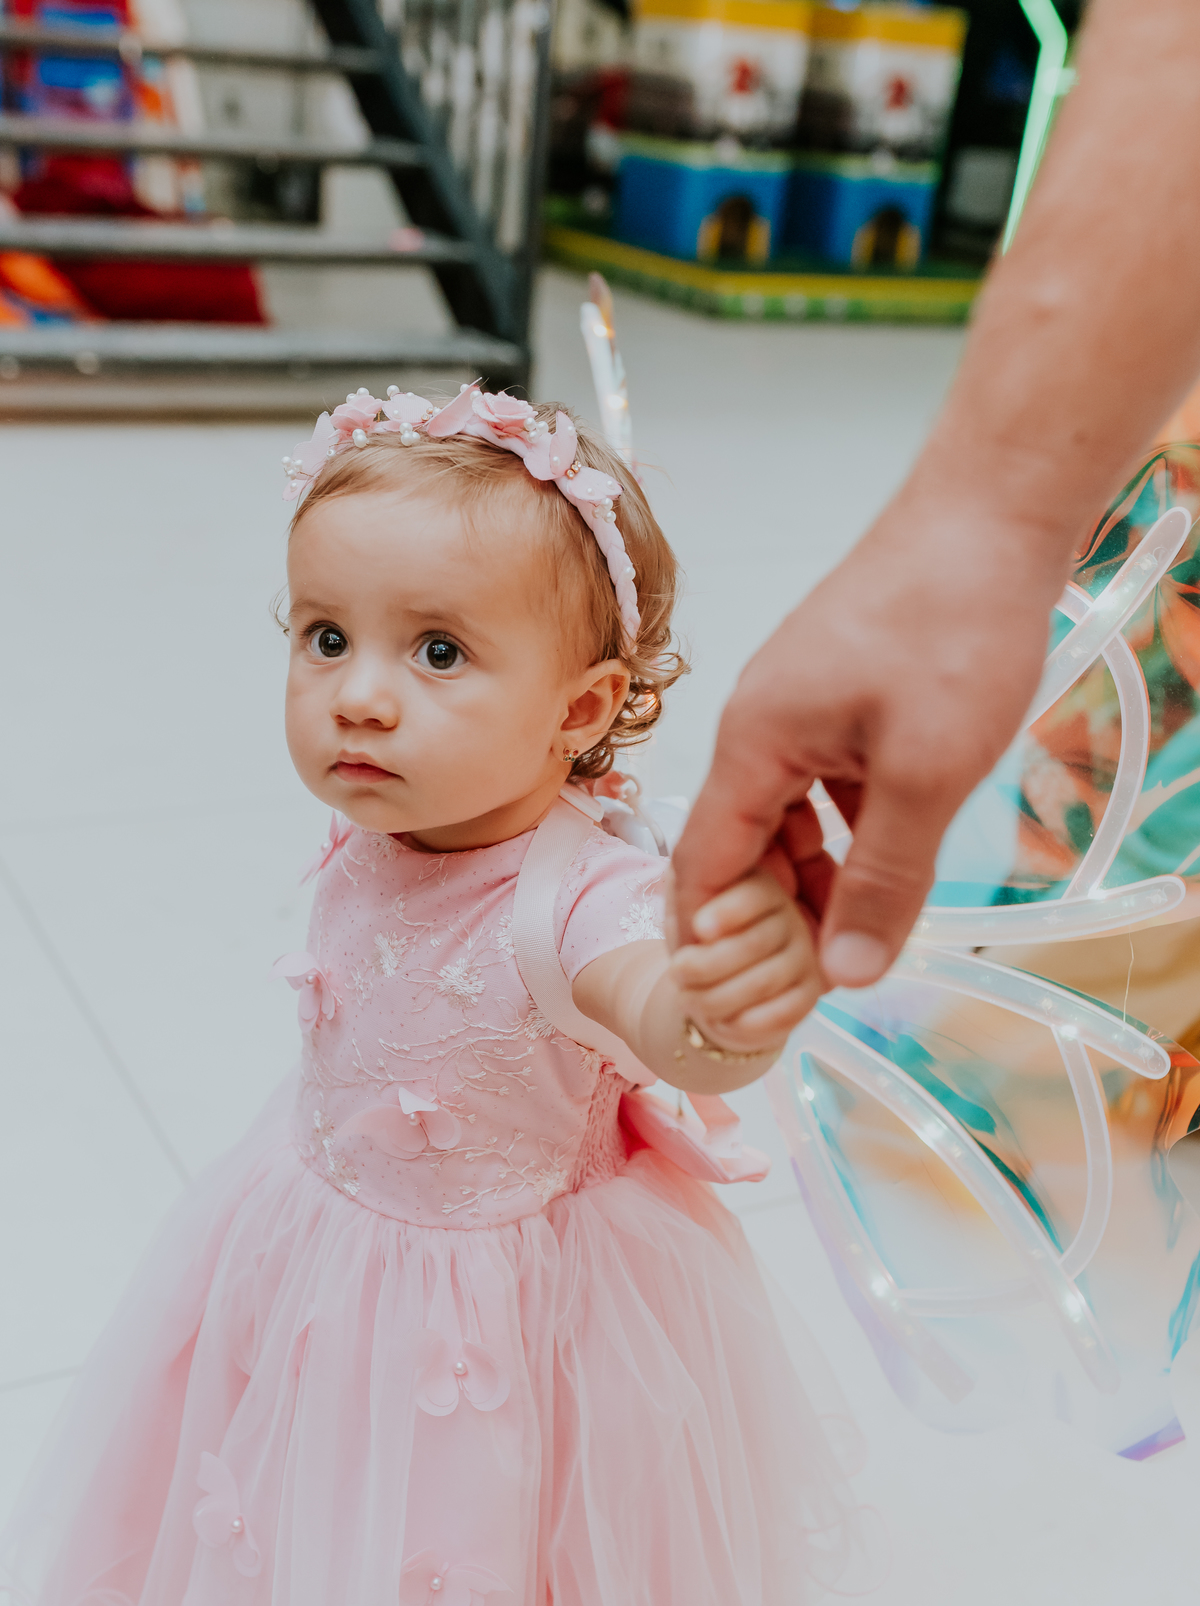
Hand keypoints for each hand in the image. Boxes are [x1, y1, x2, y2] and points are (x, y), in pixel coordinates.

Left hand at [668, 867, 821, 1053]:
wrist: (716, 986)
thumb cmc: (698, 942)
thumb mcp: (684, 909)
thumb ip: (690, 899)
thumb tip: (696, 920)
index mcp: (760, 886)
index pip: (754, 896)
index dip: (728, 912)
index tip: (699, 928)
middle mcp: (791, 917)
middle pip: (753, 944)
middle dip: (704, 966)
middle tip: (677, 972)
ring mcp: (805, 956)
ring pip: (762, 983)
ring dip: (714, 998)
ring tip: (688, 998)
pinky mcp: (810, 993)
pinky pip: (779, 1014)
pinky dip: (740, 1023)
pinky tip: (721, 1019)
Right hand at [670, 494, 1068, 985]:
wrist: (992, 510)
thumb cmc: (953, 623)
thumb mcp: (925, 773)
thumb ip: (883, 877)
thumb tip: (845, 973)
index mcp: (754, 744)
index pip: (702, 867)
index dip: (714, 945)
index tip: (742, 1005)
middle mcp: (760, 727)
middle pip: (741, 850)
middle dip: (772, 922)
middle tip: (819, 984)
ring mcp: (799, 709)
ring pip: (787, 821)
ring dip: (817, 881)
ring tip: (858, 937)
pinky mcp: (839, 697)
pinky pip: (823, 787)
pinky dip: (846, 834)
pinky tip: (886, 863)